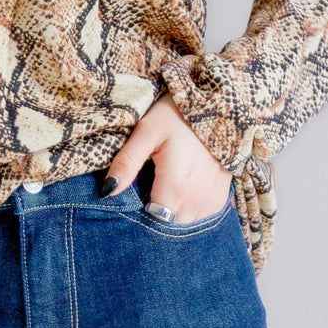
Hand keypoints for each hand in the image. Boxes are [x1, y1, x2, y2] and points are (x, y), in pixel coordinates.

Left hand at [102, 92, 233, 222]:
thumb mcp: (147, 132)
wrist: (218, 105)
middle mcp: (197, 201)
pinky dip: (188, 206)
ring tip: (166, 182)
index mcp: (176, 188)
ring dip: (172, 210)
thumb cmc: (178, 116)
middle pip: (167, 223)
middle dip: (155, 210)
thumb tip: (107, 191)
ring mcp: (211, 201)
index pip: (152, 220)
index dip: (140, 209)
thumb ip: (127, 163)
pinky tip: (183, 185)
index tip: (136, 192)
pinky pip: (199, 215)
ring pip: (183, 222)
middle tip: (150, 183)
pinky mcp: (221, 198)